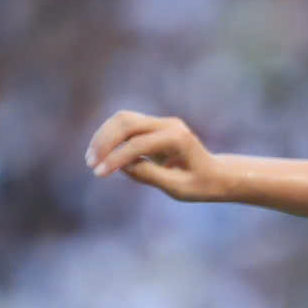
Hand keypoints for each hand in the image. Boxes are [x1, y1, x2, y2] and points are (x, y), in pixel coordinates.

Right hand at [84, 111, 226, 200]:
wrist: (216, 175)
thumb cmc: (201, 184)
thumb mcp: (178, 188)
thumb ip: (150, 175)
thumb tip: (120, 165)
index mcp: (178, 138)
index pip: (138, 144)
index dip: (116, 158)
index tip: (99, 173)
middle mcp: (169, 124)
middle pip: (126, 122)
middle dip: (104, 141)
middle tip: (91, 163)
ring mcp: (161, 122)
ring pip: (122, 119)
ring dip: (103, 136)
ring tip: (91, 159)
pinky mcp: (153, 126)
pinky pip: (125, 125)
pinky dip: (110, 137)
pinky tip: (101, 155)